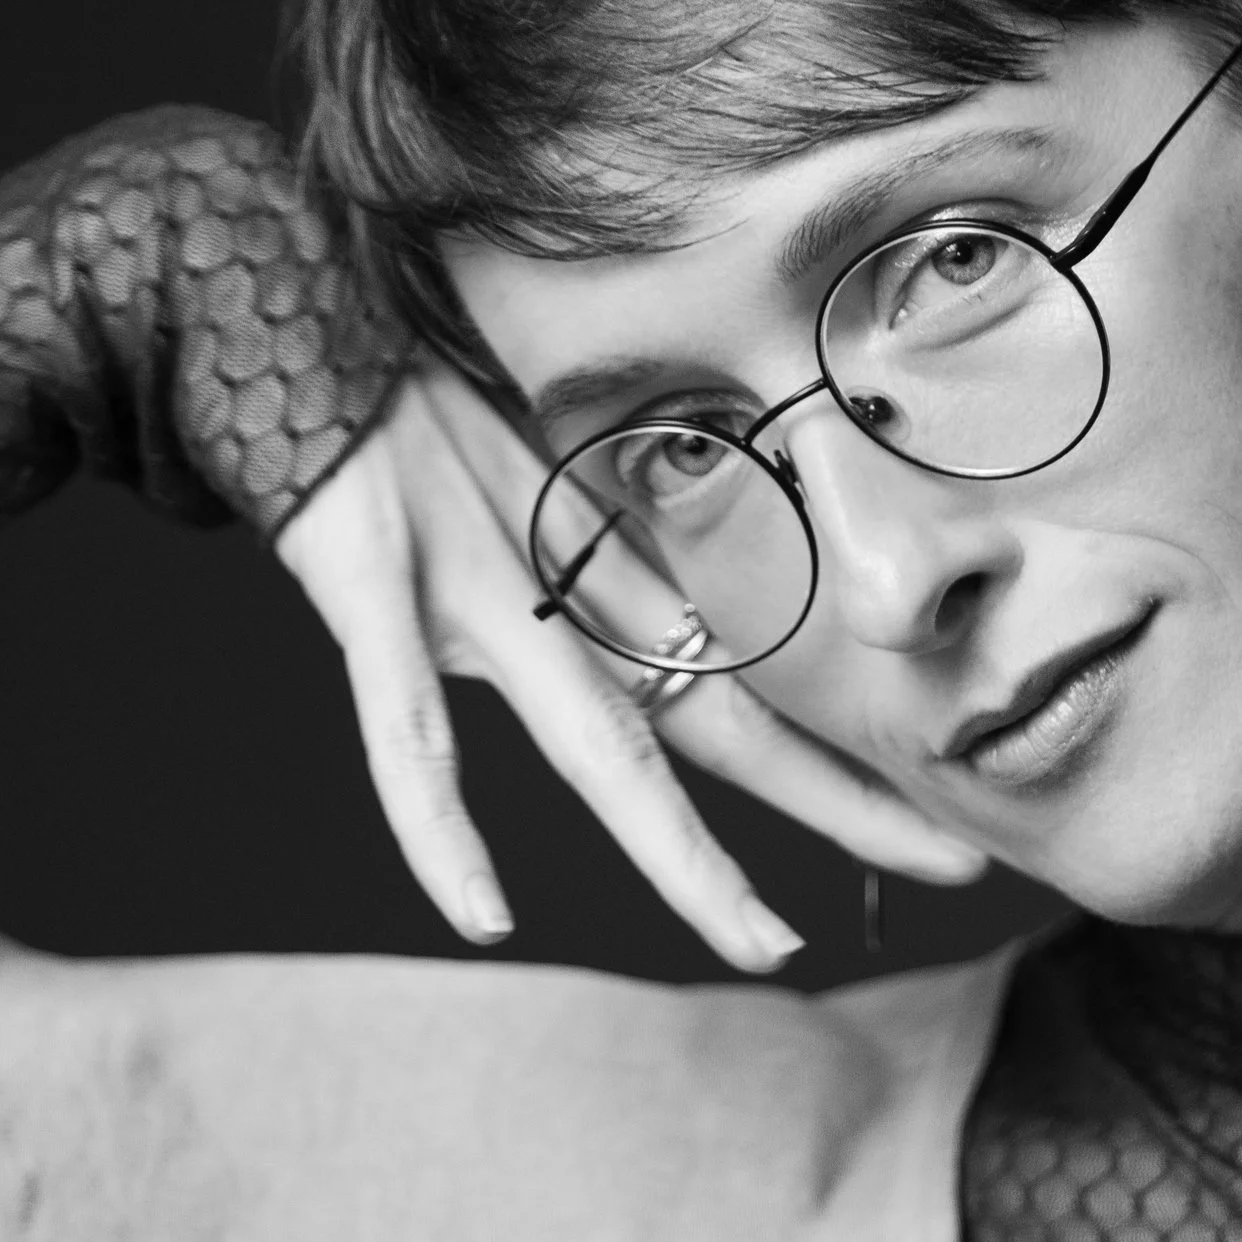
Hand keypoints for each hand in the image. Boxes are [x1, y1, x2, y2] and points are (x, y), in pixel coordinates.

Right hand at [273, 359, 988, 973]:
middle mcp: (561, 585)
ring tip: (768, 947)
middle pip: (720, 718)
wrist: (276, 295)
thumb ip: (574, 552)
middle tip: (965, 859)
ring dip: (686, 853)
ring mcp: (472, 588)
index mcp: (596, 567)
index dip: (842, 750)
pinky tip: (483, 917)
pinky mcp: (372, 582)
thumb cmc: (394, 393)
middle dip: (842, 797)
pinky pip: (405, 731)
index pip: (745, 680)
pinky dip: (441, 827)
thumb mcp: (506, 477)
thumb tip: (647, 623)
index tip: (943, 805)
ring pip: (599, 745)